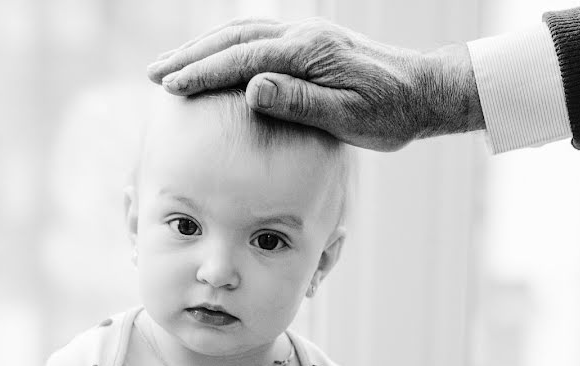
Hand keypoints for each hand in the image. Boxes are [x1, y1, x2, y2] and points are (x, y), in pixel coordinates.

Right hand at [146, 17, 484, 150]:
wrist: (424, 92)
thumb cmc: (390, 112)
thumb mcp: (348, 116)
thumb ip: (299, 102)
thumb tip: (252, 88)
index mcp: (309, 52)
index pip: (243, 60)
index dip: (203, 72)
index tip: (170, 85)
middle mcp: (304, 36)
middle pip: (235, 39)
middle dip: (192, 56)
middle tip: (155, 74)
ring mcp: (308, 36)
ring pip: (245, 35)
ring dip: (207, 49)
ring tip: (175, 66)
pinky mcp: (313, 44)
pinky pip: (261, 40)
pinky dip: (231, 47)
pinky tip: (219, 60)